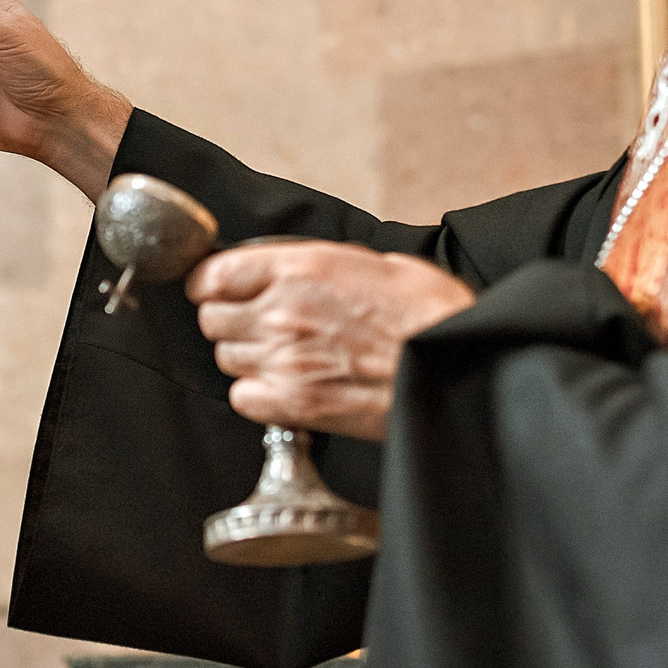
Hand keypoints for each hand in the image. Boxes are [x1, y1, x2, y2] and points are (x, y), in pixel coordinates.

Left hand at [189, 242, 475, 440]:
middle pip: (212, 318)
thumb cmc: (431, 316)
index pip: (213, 274)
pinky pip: (242, 397)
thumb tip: (301, 270)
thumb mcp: (379, 263)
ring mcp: (285, 361)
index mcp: (301, 270)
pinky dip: (254, 393)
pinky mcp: (295, 404)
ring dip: (245, 355)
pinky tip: (282, 384)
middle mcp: (282, 313)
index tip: (216, 287)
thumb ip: (326, 266)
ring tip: (279, 354)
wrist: (456, 368)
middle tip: (256, 322)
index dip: (211, 282)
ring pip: (225, 358)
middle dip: (229, 318)